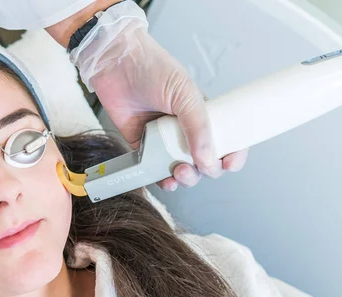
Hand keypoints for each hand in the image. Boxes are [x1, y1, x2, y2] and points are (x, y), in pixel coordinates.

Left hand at [69, 1, 247, 190]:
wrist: (116, 64)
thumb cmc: (153, 69)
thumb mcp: (185, 94)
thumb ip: (198, 128)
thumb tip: (208, 161)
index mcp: (203, 114)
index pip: (226, 140)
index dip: (232, 155)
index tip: (229, 164)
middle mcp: (185, 129)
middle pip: (204, 161)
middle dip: (205, 171)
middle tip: (195, 167)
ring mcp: (163, 140)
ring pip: (181, 170)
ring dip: (185, 179)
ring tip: (178, 173)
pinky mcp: (141, 146)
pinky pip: (154, 170)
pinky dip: (161, 180)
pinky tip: (164, 180)